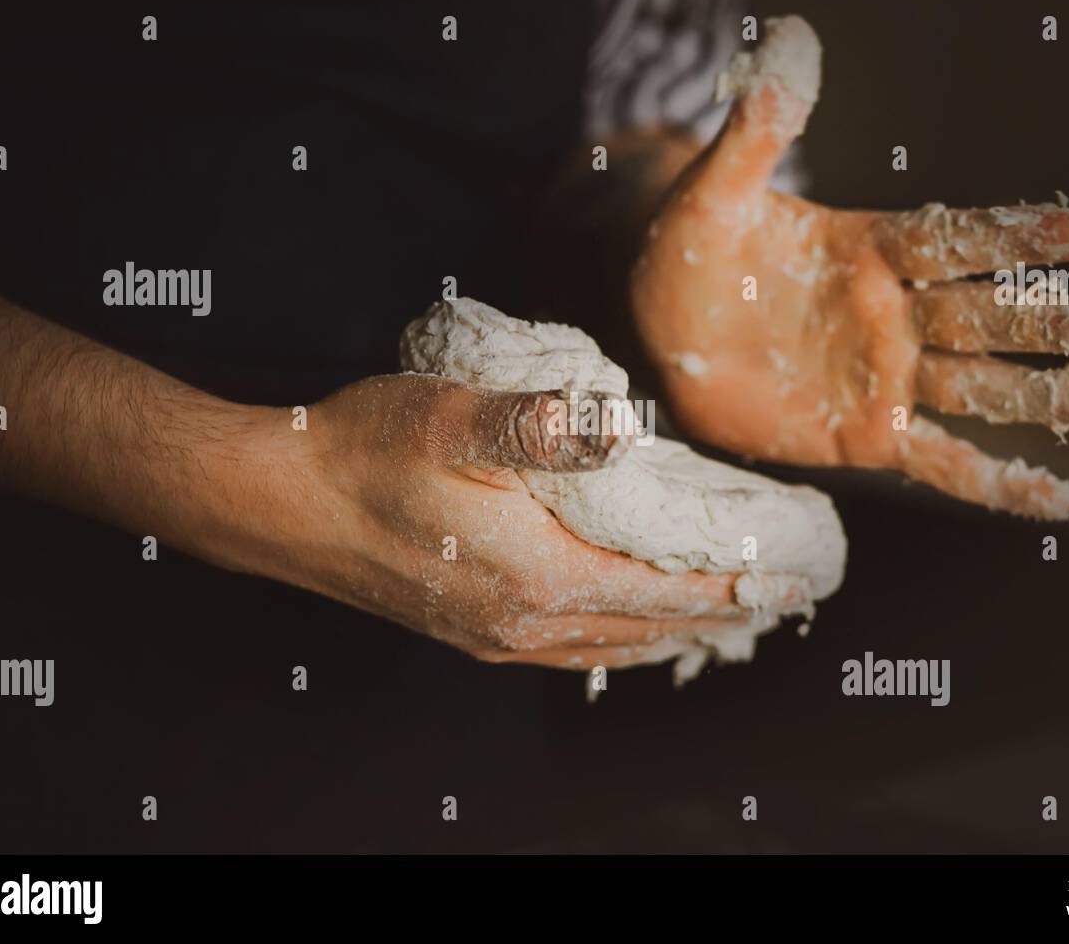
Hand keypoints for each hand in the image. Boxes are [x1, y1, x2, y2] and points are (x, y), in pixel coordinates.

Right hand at [257, 374, 804, 667]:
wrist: (279, 501)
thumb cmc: (363, 451)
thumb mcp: (451, 420)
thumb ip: (539, 427)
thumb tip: (616, 426)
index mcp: (538, 574)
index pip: (665, 589)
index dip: (734, 583)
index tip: (790, 579)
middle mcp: (524, 620)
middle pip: (648, 626)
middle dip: (719, 614)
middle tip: (777, 601)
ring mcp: (493, 633)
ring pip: (610, 646)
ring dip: (671, 633)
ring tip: (718, 620)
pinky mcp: (467, 628)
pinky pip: (568, 649)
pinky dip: (617, 641)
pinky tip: (621, 631)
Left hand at [630, 16, 1068, 519]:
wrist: (660, 338)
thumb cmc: (689, 259)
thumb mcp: (715, 194)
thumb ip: (758, 133)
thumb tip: (790, 43)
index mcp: (870, 248)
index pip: (952, 239)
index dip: (1010, 238)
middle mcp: (894, 313)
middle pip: (985, 315)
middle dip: (1050, 319)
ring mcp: (887, 377)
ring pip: (978, 386)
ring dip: (1039, 395)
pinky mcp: (868, 436)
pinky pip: (941, 463)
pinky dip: (994, 484)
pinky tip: (1051, 501)